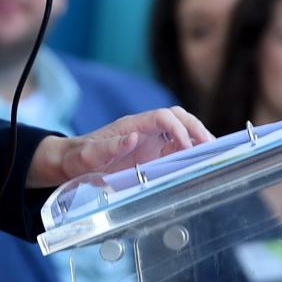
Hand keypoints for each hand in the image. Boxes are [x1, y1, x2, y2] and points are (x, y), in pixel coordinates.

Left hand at [26, 107, 212, 188]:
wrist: (71, 163)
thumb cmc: (78, 158)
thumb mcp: (87, 156)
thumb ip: (106, 148)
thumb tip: (133, 136)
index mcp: (131, 125)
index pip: (162, 117)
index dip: (178, 128)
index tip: (188, 146)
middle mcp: (144, 129)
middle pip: (177, 117)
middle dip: (196, 128)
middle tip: (211, 147)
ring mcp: (149, 140)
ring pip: (181, 130)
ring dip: (197, 139)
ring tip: (211, 156)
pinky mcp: (152, 153)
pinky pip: (176, 148)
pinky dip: (190, 153)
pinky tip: (198, 164)